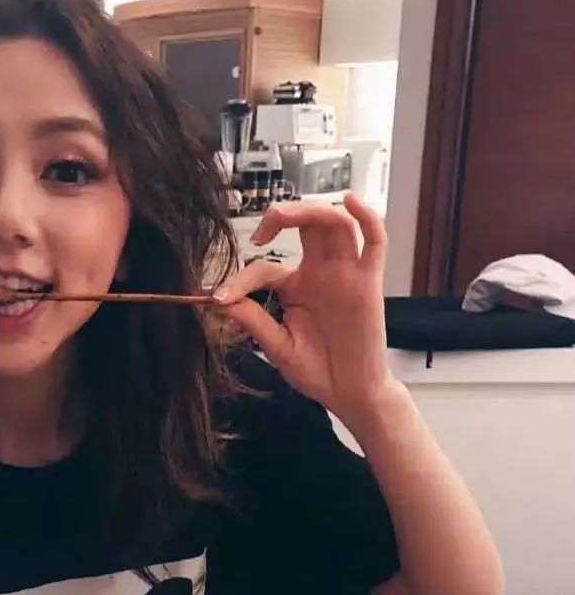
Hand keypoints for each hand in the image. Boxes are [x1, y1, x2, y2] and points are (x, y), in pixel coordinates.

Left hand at [213, 193, 397, 422]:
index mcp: (295, 286)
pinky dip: (367, 217)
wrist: (347, 392)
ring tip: (286, 216)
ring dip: (312, 211)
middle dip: (282, 215)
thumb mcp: (276, 345)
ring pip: (336, 224)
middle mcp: (321, 272)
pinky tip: (352, 201)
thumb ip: (253, 320)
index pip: (265, 268)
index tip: (218, 298)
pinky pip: (375, 242)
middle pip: (307, 224)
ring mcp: (346, 274)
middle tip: (259, 232)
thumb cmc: (315, 369)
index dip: (240, 279)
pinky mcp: (370, 283)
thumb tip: (221, 301)